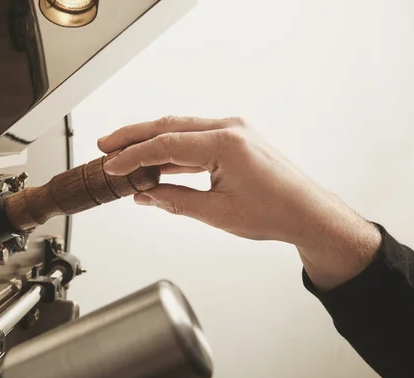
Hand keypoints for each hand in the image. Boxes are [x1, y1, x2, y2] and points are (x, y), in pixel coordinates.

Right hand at [99, 116, 380, 289]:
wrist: (307, 213)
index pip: (166, 144)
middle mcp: (230, 128)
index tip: (113, 166)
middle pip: (169, 126)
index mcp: (226, 143)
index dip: (134, 156)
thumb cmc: (274, 213)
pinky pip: (195, 140)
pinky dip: (172, 150)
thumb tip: (146, 195)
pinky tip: (155, 161)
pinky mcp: (235, 140)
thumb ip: (176, 201)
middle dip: (134, 136)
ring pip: (181, 130)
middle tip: (107, 146)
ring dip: (151, 141)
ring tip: (123, 151)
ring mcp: (234, 131)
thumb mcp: (217, 212)